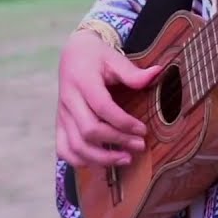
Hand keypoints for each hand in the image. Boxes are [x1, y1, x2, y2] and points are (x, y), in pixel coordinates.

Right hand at [55, 30, 161, 167]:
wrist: (72, 54)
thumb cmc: (96, 57)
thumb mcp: (114, 58)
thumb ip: (132, 72)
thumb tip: (157, 73)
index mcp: (82, 81)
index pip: (102, 107)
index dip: (124, 122)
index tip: (143, 130)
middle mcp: (69, 100)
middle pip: (89, 130)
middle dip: (117, 141)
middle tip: (139, 145)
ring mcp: (62, 114)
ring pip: (76, 145)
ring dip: (101, 158)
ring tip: (126, 159)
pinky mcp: (60, 124)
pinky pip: (64, 149)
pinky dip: (80, 161)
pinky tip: (100, 162)